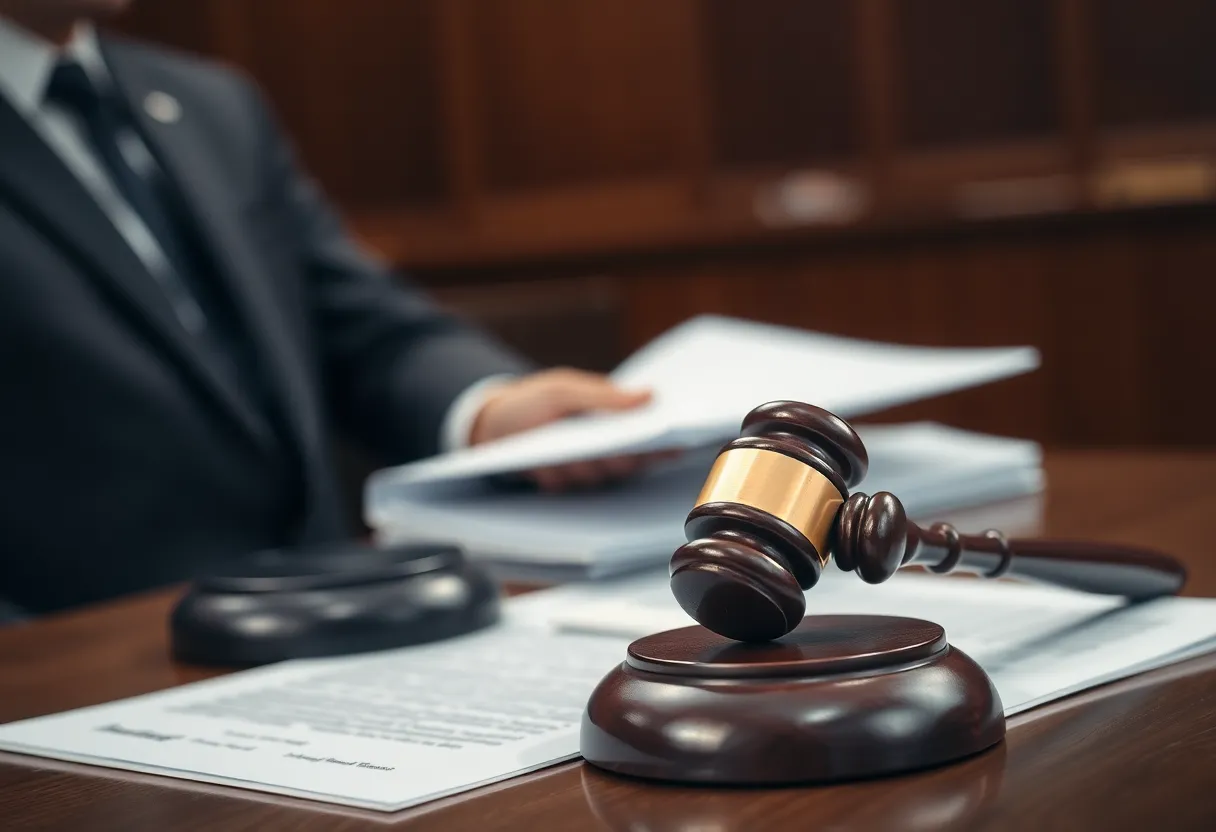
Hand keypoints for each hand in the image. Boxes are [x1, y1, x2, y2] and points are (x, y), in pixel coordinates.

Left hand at [469, 368, 665, 490]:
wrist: (487, 425)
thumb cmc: (530, 401)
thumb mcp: (562, 390)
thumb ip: (603, 396)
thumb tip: (650, 394)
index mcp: (612, 422)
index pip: (648, 437)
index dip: (664, 444)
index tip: (675, 442)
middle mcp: (604, 450)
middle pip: (627, 462)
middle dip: (620, 457)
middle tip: (612, 449)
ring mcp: (582, 469)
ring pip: (595, 476)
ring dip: (578, 466)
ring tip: (558, 453)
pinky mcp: (560, 485)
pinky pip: (567, 488)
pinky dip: (556, 476)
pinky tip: (544, 468)